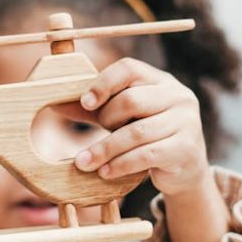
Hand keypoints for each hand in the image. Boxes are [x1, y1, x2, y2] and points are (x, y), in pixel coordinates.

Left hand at [71, 57, 209, 196]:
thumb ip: (94, 109)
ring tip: (84, 163)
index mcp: (161, 81)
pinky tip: (105, 172)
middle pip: (131, 100)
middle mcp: (177, 96)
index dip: (103, 83)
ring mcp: (185, 122)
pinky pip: (146, 155)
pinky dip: (121, 164)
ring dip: (105, 149)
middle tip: (94, 136)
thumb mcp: (122, 119)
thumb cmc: (149, 137)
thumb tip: (56, 103)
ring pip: (136, 132)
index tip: (85, 102)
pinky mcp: (184, 149)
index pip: (129, 68)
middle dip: (106, 119)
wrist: (185, 169)